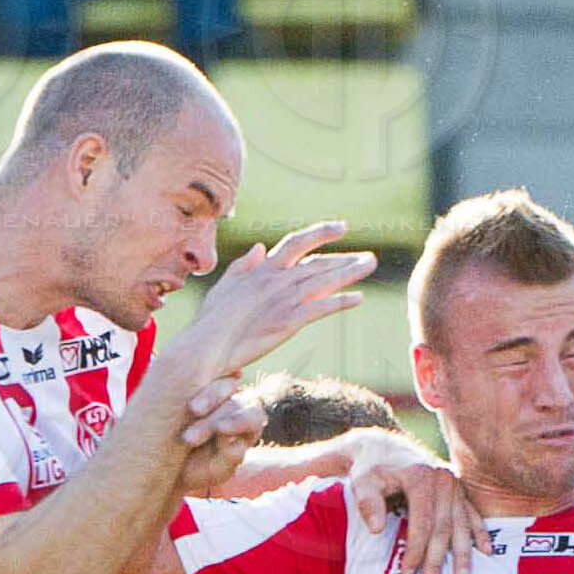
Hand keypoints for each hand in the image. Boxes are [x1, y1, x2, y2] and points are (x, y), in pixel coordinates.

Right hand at [174, 222, 377, 383]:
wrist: (204, 347)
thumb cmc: (210, 322)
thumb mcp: (224, 287)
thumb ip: (243, 266)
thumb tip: (260, 247)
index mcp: (262, 270)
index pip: (296, 243)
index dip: (320, 233)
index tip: (341, 227)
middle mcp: (275, 280)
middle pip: (318, 262)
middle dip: (345, 258)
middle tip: (369, 257)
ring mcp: (282, 300)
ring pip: (323, 281)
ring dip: (349, 272)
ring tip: (370, 266)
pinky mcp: (286, 322)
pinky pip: (320, 308)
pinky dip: (340, 302)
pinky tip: (358, 299)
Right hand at [177, 382, 264, 493]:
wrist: (166, 465)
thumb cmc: (196, 470)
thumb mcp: (213, 471)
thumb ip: (228, 460)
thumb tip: (235, 445)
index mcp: (247, 428)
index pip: (252, 417)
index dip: (239, 421)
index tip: (220, 430)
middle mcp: (233, 407)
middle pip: (231, 404)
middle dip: (210, 421)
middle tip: (188, 438)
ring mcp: (214, 393)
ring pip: (218, 386)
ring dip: (204, 398)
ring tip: (186, 413)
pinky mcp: (193, 384)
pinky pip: (198, 376)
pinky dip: (190, 382)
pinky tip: (175, 390)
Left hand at [353, 447, 485, 573]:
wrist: (385, 450)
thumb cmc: (371, 469)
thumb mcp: (363, 480)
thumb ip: (367, 501)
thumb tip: (375, 529)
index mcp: (421, 478)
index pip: (423, 521)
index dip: (416, 550)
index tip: (407, 573)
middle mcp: (442, 480)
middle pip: (443, 526)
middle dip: (437, 557)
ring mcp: (455, 485)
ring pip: (461, 524)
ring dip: (463, 553)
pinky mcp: (460, 490)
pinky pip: (473, 514)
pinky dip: (480, 533)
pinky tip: (486, 551)